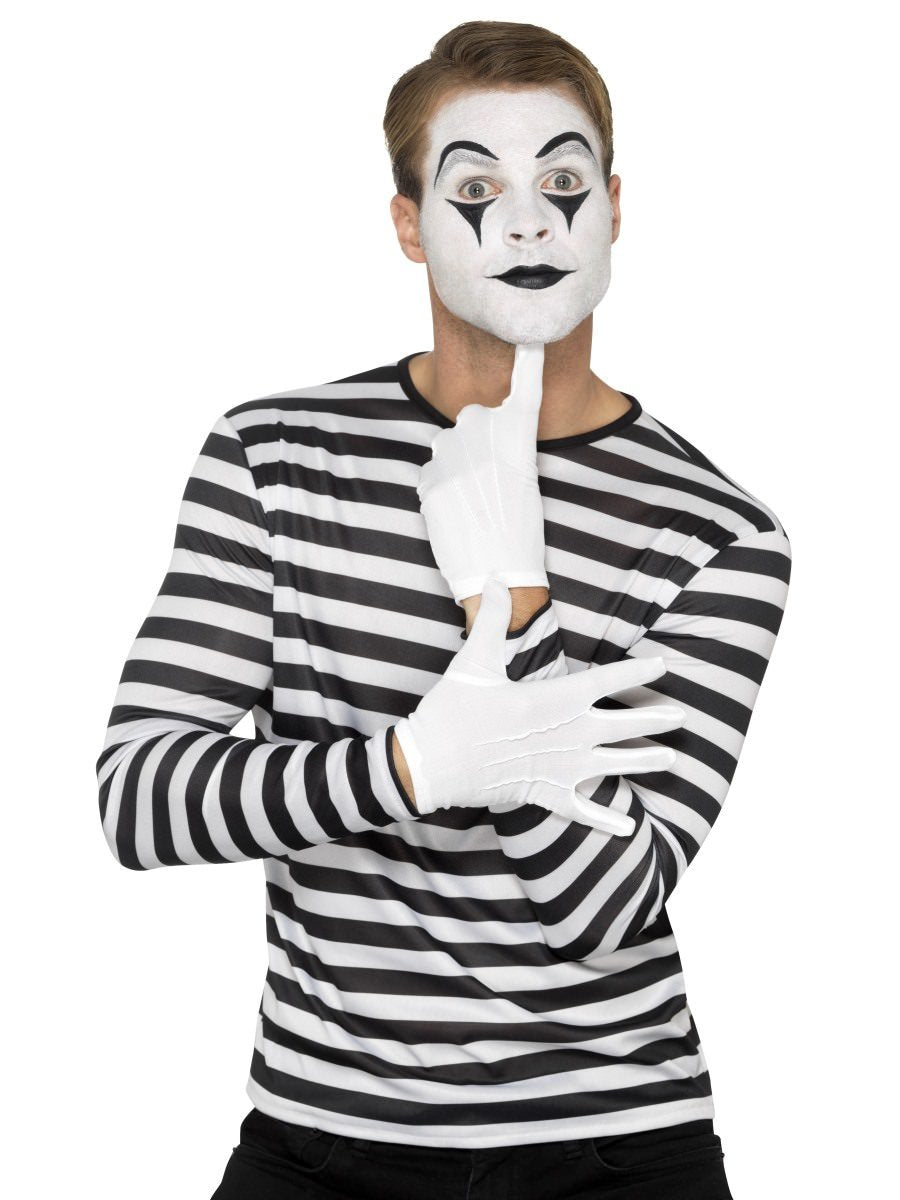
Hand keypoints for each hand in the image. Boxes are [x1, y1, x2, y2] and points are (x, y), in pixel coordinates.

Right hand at [392, 578, 684, 835]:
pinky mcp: (544, 794)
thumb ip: (492, 620)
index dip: (636, 672)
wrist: (430, 765)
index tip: (662, 666)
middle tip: (681, 716)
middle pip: (621, 726)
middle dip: (654, 720)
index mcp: (551, 700)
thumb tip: (496, 579)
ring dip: (643, 762)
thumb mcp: (473, 661)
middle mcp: (565, 736)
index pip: (604, 682)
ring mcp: (559, 769)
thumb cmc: (452, 711)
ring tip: (670, 760)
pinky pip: (582, 811)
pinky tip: (627, 828)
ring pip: (613, 766)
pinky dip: (605, 821)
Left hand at [417, 343, 547, 604]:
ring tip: (477, 500)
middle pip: (474, 419)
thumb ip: (505, 450)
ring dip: (459, 463)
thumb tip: (481, 442)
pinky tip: (458, 511)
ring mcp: (449, 457)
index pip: (524, 388)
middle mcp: (482, 438)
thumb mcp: (526, 483)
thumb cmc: (520, 533)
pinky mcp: (427, 479)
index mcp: (517, 436)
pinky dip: (442, 486)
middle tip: (494, 478)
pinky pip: (432, 471)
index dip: (527, 360)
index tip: (528, 336)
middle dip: (479, 439)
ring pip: (449, 446)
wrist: (496, 574)